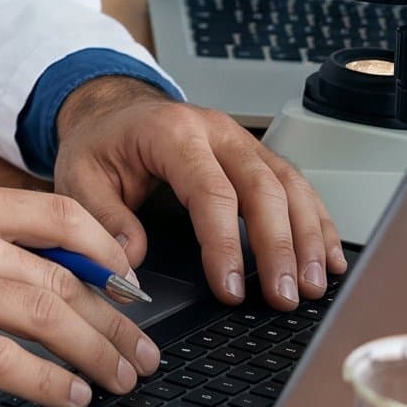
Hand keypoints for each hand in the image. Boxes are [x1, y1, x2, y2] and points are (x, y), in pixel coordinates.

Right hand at [0, 180, 161, 406]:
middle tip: (142, 351)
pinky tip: (68, 394)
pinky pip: (5, 360)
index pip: (59, 215)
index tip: (131, 284)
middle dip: (115, 319)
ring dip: (95, 351)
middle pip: (63, 275)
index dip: (109, 250)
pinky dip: (47, 380)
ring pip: (47, 315)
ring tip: (120, 379)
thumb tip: (35, 261)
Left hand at [53, 75, 347, 308]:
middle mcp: (215, 131)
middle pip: (262, 187)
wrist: (112, 110)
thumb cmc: (100, 143)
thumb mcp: (78, 175)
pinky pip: (296, 185)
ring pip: (289, 185)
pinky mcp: (256, 155)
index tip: (230, 289)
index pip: (210, 190)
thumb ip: (103, 218)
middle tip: (283, 297)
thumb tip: (131, 263)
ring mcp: (241, 140)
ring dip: (307, 237)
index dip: (225, 243)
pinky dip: (317, 222)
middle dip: (278, 246)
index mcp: (171, 133)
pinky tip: (328, 257)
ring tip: (312, 286)